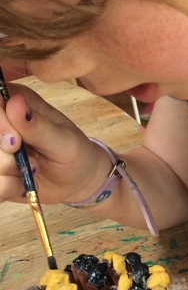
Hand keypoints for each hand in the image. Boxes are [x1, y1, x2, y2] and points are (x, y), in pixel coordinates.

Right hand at [0, 83, 110, 203]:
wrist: (78, 180)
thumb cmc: (75, 153)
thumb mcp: (63, 140)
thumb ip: (38, 126)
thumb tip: (15, 102)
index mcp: (16, 101)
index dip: (0, 123)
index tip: (16, 142)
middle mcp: (1, 123)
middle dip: (5, 154)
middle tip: (34, 162)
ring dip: (10, 173)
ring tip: (35, 170)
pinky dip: (8, 188)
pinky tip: (25, 184)